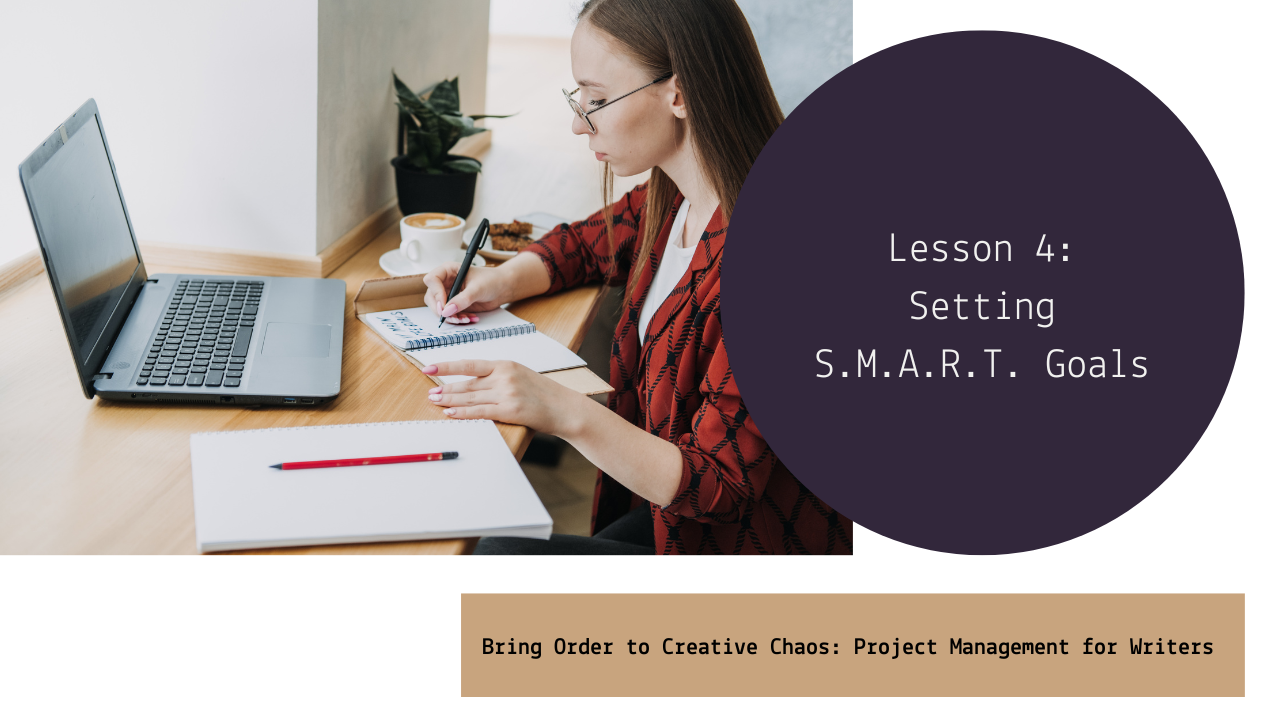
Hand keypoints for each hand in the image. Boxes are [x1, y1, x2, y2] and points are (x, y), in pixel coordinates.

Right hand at [422, 263, 507, 323]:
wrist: (502, 288)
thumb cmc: (492, 280)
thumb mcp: (478, 288)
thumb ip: (463, 299)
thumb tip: (448, 310)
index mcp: (448, 271)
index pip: (432, 280)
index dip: (436, 293)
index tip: (444, 305)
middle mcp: (446, 282)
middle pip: (431, 297)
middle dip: (440, 309)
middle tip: (451, 317)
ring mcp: (449, 294)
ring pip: (439, 309)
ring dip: (450, 317)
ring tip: (465, 319)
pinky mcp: (455, 305)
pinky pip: (449, 315)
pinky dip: (458, 319)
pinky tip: (470, 318)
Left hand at [424, 359, 584, 436]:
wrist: (564, 407)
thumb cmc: (544, 393)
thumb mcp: (520, 375)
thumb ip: (498, 376)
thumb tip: (473, 384)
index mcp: (505, 364)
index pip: (469, 364)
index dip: (447, 366)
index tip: (430, 367)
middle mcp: (504, 376)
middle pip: (467, 383)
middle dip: (446, 388)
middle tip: (430, 392)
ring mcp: (506, 393)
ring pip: (470, 397)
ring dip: (450, 400)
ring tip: (435, 401)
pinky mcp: (509, 410)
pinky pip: (480, 411)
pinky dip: (463, 412)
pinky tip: (451, 412)